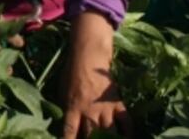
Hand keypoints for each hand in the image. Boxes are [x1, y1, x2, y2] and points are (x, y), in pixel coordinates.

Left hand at [62, 11, 130, 137]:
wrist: (89, 58)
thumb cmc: (71, 74)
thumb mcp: (61, 91)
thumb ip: (63, 107)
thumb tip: (60, 121)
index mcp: (72, 108)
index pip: (69, 131)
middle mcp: (89, 112)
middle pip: (91, 136)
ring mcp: (105, 109)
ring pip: (109, 133)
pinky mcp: (118, 104)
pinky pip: (126, 122)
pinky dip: (128, 132)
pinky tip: (127, 136)